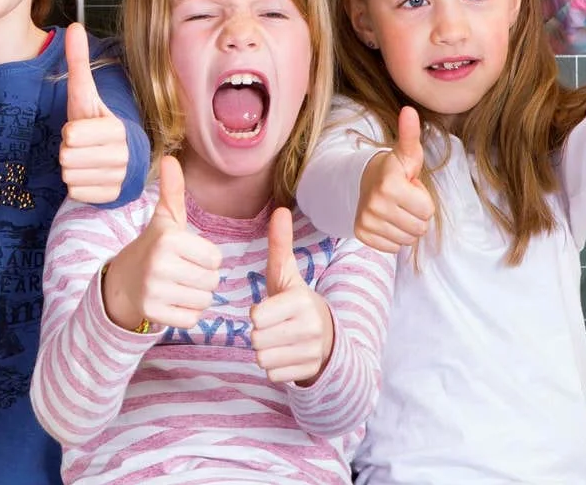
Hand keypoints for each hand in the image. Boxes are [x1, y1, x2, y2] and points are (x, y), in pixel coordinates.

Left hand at [60, 24, 128, 203]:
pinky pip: (75, 192)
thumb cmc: (97, 123)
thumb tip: (74, 26)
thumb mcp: (86, 95)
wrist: (123, 157)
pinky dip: (77, 186)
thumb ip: (79, 62)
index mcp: (116, 128)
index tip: (81, 130)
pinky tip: (90, 176)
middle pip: (67, 157)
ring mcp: (118, 178)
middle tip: (81, 146)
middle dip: (68, 151)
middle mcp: (122, 155)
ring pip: (69, 176)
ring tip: (85, 160)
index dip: (69, 132)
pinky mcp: (111, 197)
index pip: (70, 135)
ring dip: (71, 168)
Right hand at [99, 155, 220, 332]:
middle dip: (203, 279)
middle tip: (182, 273)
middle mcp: (160, 264)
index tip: (187, 255)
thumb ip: (173, 191)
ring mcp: (154, 290)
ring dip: (196, 296)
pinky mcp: (153, 313)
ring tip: (177, 286)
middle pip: (212, 281)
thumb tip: (170, 159)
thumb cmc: (154, 247)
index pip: (215, 258)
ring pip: (204, 301)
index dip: (206, 258)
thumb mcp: (164, 220)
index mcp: (169, 239)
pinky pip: (191, 319)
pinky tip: (172, 302)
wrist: (122, 280)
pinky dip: (186, 314)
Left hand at [250, 207, 335, 385]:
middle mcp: (310, 327)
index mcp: (301, 301)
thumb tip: (280, 210)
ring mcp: (312, 352)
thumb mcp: (287, 275)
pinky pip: (272, 374)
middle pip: (256, 340)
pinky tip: (288, 356)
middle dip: (260, 335)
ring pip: (263, 359)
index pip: (256, 317)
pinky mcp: (310, 371)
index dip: (257, 315)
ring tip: (281, 341)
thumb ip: (280, 245)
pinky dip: (276, 368)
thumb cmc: (296, 303)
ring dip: (266, 352)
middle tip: (276, 327)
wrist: (329, 338)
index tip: (271, 310)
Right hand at [354, 106, 432, 252]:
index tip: (410, 188)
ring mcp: (366, 220)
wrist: (365, 181)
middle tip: (404, 201)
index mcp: (390, 184)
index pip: (427, 211)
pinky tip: (387, 221)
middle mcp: (375, 204)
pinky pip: (392, 247)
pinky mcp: (361, 233)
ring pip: (407, 240)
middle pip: (419, 228)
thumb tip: (410, 110)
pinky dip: (393, 237)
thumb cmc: (395, 169)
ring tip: (397, 210)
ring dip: (406, 227)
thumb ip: (410, 134)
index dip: (423, 199)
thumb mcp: (407, 154)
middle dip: (416, 215)